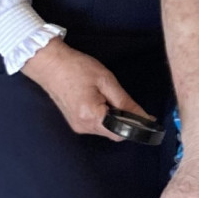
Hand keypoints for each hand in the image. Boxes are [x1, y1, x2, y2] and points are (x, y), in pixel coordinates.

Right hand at [20, 39, 147, 139]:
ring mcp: (77, 126)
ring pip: (106, 129)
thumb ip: (125, 103)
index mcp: (92, 117)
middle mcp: (83, 127)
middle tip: (125, 99)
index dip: (136, 126)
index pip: (122, 133)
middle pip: (114, 133)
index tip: (147, 117)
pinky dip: (105, 117)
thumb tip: (143, 118)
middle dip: (126, 121)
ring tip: (110, 96)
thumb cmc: (78, 68)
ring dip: (115, 118)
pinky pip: (97, 125)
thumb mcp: (107, 81)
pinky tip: (102, 100)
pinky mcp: (75, 122)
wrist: (50, 64)